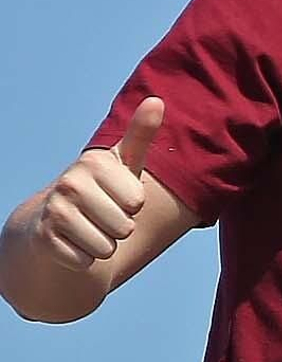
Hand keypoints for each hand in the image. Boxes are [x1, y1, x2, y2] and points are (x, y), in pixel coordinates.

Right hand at [33, 97, 164, 270]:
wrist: (54, 219)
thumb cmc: (102, 188)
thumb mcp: (123, 163)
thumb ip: (141, 134)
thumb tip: (156, 100)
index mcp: (93, 163)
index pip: (138, 202)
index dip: (132, 205)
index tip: (116, 195)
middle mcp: (70, 183)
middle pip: (124, 227)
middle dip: (119, 228)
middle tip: (102, 215)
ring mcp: (55, 211)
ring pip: (107, 247)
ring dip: (104, 245)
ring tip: (90, 228)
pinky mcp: (45, 239)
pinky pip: (86, 262)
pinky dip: (85, 259)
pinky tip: (74, 243)